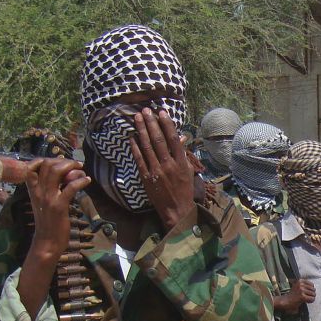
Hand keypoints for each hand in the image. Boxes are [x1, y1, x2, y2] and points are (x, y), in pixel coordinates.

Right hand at [24, 158, 89, 260]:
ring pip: (57, 172)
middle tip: (76, 165)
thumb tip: (63, 176)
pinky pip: (70, 187)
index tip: (59, 162)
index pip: (32, 167)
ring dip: (72, 167)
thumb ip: (49, 189)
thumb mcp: (43, 203)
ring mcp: (48, 198)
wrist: (47, 242)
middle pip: (48, 165)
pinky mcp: (59, 206)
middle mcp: (39, 191)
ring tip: (81, 170)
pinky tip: (87, 181)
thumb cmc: (48, 223)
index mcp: (33, 190)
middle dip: (64, 161)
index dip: (46, 159)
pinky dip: (81, 181)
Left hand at [129, 109, 194, 228]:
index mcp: (181, 162)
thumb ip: (183, 153)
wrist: (176, 210)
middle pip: (158, 139)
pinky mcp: (146, 178)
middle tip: (145, 110)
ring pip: (147, 147)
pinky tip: (132, 136)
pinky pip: (139, 159)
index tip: (161, 112)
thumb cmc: (184, 190)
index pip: (173, 138)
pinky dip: (135, 147)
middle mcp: (169, 165)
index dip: (166, 124)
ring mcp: (156, 171)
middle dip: (151, 123)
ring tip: (137, 118)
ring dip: (141, 130)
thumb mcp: (188, 171)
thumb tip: (180, 137)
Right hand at [273, 279, 315, 312]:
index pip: (312, 284)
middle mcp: (301, 284)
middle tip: (305, 297)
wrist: (284, 301)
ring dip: (310, 298)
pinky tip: (305, 302)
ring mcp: (301, 290)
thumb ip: (304, 285)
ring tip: (304, 299)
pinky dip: (310, 301)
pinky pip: (312, 299)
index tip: (305, 293)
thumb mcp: (297, 286)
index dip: (310, 290)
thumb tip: (313, 287)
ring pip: (313, 294)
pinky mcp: (302, 296)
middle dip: (311, 294)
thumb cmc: (291, 296)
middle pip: (313, 289)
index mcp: (300, 280)